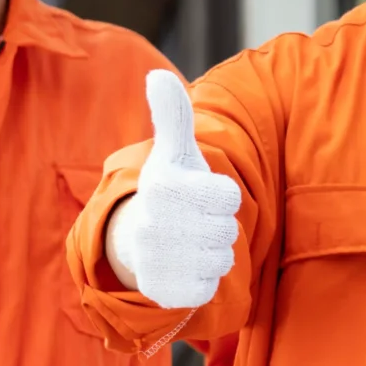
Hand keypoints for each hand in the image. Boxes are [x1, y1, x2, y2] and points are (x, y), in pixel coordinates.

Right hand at [105, 71, 242, 309]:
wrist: (135, 239)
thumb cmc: (170, 190)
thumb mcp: (174, 152)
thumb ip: (173, 115)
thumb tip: (155, 75)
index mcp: (164, 186)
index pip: (230, 196)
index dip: (221, 196)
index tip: (199, 195)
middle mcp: (155, 223)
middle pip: (227, 229)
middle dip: (216, 226)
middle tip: (193, 221)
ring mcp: (158, 259)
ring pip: (222, 259)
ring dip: (212, 253)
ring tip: (188, 243)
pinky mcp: (164, 290)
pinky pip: (208, 287)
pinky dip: (202, 279)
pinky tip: (183, 267)